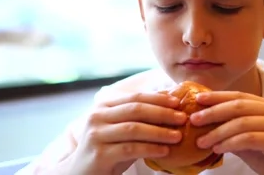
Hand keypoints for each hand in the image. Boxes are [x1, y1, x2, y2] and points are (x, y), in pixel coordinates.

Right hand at [66, 92, 187, 174]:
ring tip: (178, 136)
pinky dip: (150, 148)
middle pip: (135, 109)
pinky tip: (165, 151)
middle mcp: (97, 117)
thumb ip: (139, 119)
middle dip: (162, 113)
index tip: (178, 102)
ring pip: (134, 128)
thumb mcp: (122, 131)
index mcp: (103, 106)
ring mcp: (96, 135)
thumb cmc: (108, 150)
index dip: (158, 98)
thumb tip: (171, 104)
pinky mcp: (99, 154)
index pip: (135, 97)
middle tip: (182, 118)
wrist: (81, 174)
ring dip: (160, 131)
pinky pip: (130, 149)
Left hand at [190, 92, 263, 174]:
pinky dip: (230, 143)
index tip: (197, 100)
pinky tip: (218, 149)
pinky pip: (249, 138)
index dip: (217, 97)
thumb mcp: (246, 140)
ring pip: (241, 123)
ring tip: (201, 141)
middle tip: (194, 120)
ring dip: (218, 132)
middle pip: (238, 106)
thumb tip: (203, 121)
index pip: (239, 96)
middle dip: (213, 112)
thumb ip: (230, 129)